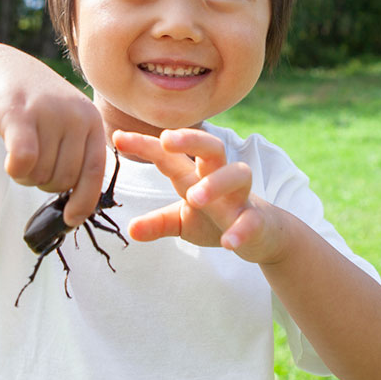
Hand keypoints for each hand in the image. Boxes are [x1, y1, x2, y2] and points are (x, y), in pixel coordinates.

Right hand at [0, 45, 105, 226]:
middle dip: (44, 182)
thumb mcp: (66, 123)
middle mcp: (77, 116)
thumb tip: (78, 209)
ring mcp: (50, 114)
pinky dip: (15, 170)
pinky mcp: (20, 115)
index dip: (84, 201)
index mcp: (92, 121)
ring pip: (41, 174)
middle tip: (31, 162)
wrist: (0, 67)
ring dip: (26, 175)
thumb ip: (77, 155)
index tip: (71, 219)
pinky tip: (10, 160)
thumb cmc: (35, 105)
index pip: (96, 172)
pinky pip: (24, 161)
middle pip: (64, 179)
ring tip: (20, 151)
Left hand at [112, 128, 288, 264]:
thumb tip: (130, 228)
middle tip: (168, 140)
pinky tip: (228, 242)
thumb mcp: (182, 221)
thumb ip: (158, 222)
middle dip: (191, 139)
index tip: (118, 137)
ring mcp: (240, 197)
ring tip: (194, 197)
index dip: (145, 145)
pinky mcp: (257, 220)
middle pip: (211, 147)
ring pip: (236, 175)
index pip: (169, 156)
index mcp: (195, 175)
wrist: (262, 233)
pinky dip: (241, 229)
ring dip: (216, 182)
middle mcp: (218, 177)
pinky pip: (252, 219)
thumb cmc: (216, 217)